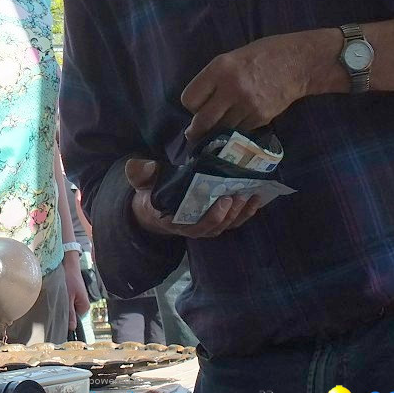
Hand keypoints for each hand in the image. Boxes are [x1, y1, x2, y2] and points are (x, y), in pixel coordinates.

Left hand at [62, 251, 89, 331]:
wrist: (68, 263)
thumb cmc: (69, 278)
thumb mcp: (68, 297)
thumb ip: (70, 312)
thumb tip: (72, 329)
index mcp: (84, 307)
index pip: (75, 321)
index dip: (66, 320)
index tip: (56, 317)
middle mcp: (82, 304)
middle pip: (71, 314)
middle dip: (62, 312)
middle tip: (54, 307)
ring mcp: (77, 298)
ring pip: (67, 308)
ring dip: (60, 305)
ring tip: (54, 300)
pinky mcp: (72, 294)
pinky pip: (66, 301)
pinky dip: (60, 299)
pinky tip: (55, 296)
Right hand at [126, 158, 260, 238]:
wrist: (156, 208)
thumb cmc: (152, 193)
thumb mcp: (142, 183)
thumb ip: (141, 174)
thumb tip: (138, 164)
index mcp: (174, 220)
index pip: (194, 225)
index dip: (211, 216)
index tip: (222, 200)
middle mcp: (192, 228)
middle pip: (215, 226)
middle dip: (229, 212)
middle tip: (238, 194)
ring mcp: (206, 226)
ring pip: (226, 225)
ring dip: (240, 213)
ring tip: (250, 196)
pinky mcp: (216, 221)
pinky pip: (233, 222)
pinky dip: (245, 213)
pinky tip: (255, 200)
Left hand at [181, 31, 319, 141]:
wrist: (299, 63)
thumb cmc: (263, 54)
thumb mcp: (232, 57)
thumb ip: (214, 78)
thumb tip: (200, 103)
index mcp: (220, 69)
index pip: (190, 99)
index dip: (190, 105)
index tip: (195, 107)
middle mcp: (231, 88)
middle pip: (202, 121)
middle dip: (195, 131)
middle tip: (192, 135)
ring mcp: (247, 105)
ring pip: (221, 130)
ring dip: (216, 133)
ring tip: (214, 132)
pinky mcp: (261, 118)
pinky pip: (240, 131)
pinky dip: (236, 130)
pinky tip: (237, 123)